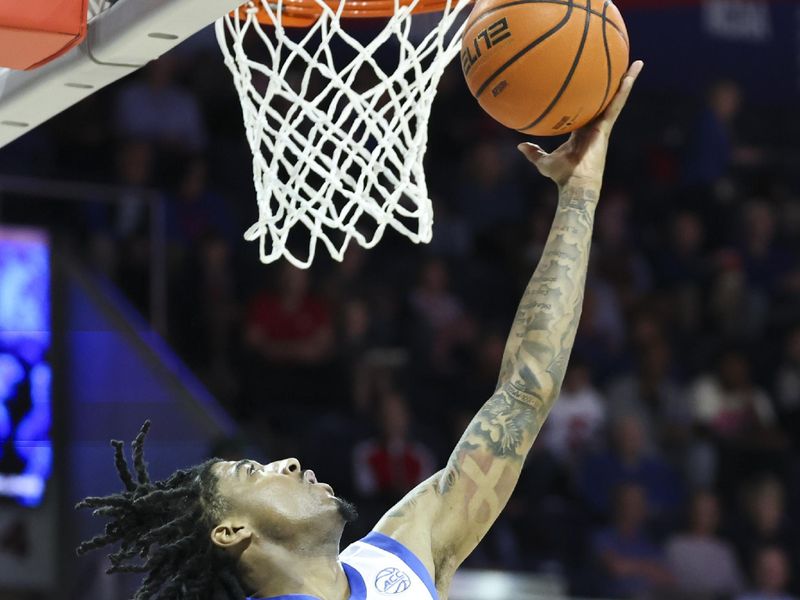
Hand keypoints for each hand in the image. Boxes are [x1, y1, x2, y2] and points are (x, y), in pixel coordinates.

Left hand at [518, 60, 643, 188]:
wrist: (575, 183)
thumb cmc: (561, 175)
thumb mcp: (543, 161)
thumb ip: (534, 152)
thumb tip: (520, 144)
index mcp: (581, 131)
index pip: (587, 110)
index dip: (589, 98)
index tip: (591, 84)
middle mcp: (594, 126)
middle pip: (605, 100)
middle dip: (614, 84)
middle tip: (621, 65)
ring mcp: (602, 126)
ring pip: (616, 99)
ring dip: (626, 81)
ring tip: (636, 63)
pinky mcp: (606, 127)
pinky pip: (616, 105)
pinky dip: (623, 91)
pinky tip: (629, 77)